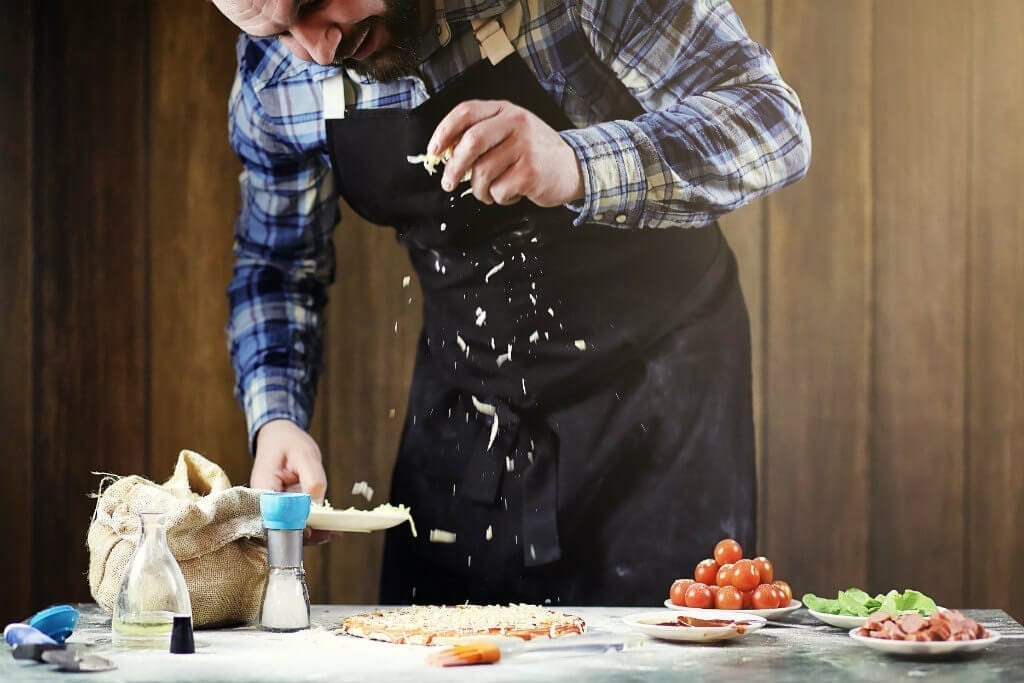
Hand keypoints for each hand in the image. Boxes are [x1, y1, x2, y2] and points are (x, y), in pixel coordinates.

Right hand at [251, 418, 335, 544]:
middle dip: (308, 534)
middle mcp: (263, 502)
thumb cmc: (288, 442)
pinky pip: (294, 520)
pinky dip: (311, 524)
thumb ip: (312, 479)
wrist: (278, 436)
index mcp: (263, 489)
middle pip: (282, 528)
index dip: (296, 528)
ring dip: (312, 532)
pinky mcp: (282, 508)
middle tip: (332, 533)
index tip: (316, 530)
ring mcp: (272, 507)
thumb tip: (317, 505)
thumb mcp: (305, 455)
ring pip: (289, 528)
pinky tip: (329, 525)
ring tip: (335, 531)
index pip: (276, 518)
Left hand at [429, 99, 584, 206]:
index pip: (466, 112)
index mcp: (506, 110)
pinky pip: (499, 190)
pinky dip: (499, 198)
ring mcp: (525, 147)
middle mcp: (516, 123)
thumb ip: (483, 135)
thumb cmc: (537, 153)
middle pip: (471, 142)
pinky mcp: (531, 172)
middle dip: (454, 167)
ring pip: (482, 172)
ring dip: (479, 190)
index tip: (433, 151)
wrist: (576, 167)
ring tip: (489, 193)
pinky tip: (511, 194)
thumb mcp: (513, 132)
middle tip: (448, 183)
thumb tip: (446, 154)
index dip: (444, 132)